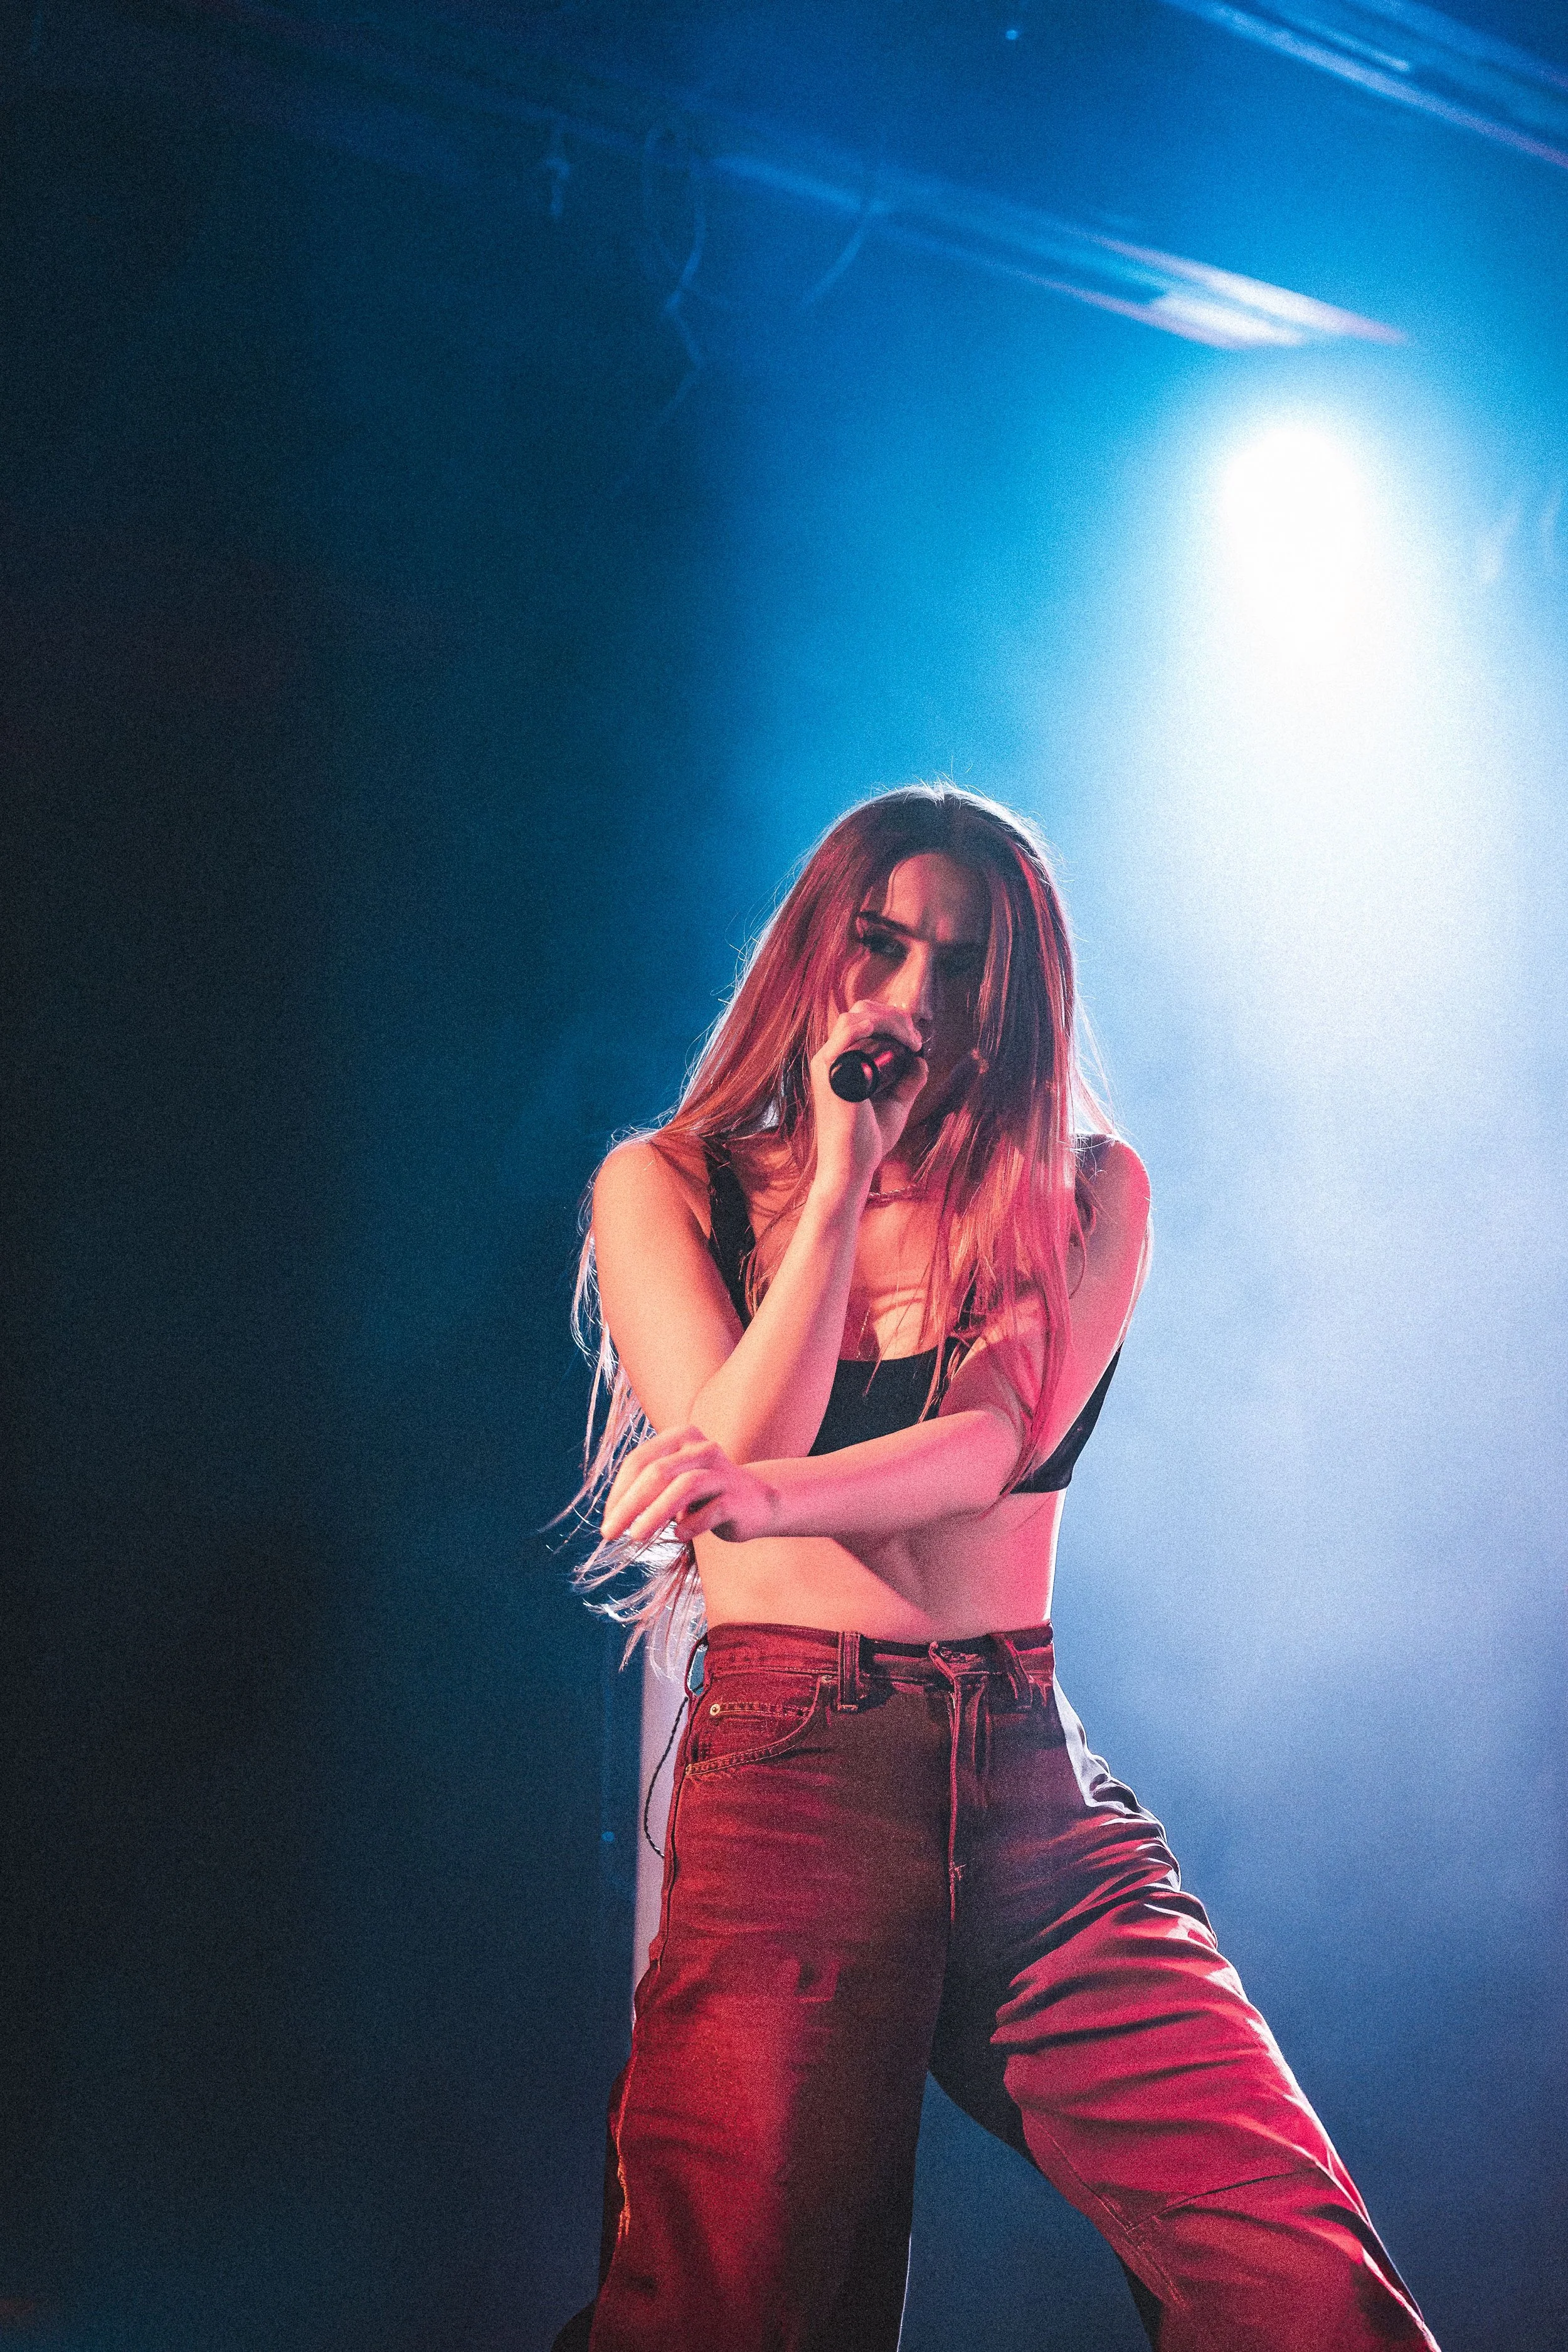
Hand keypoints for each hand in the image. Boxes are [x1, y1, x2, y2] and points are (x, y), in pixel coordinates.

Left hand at [602, 1425, 780, 1546]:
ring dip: (655, 1514)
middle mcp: (702, 1449)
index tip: (607, 1519)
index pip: (640, 1460)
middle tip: (609, 1533)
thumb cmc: (704, 1493)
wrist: (757, 1500)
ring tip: (635, 1537)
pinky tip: (679, 1536)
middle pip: (657, 1473)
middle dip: (629, 1504)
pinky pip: (710, 1512)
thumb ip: (647, 1488)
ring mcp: (722, 1472)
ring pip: (684, 1487)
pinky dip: (690, 1525)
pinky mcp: (737, 1499)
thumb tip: (612, 1516)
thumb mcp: (674, 1481)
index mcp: (681, 1437)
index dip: (619, 1491)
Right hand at [808, 1001, 927, 1198]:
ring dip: (889, 1021)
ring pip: (856, 1017)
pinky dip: (868, 1024)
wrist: (850, 1167)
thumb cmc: (868, 1141)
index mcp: (842, 1063)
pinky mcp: (831, 1071)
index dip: (893, 1022)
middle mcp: (831, 1059)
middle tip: (917, 1040)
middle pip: (860, 1013)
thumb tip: (921, 1060)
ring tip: (911, 1041)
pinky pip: (846, 1033)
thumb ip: (908, 1081)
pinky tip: (889, 1031)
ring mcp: (828, 1063)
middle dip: (894, 1017)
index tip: (916, 1042)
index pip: (863, 1023)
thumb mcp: (895, 1105)